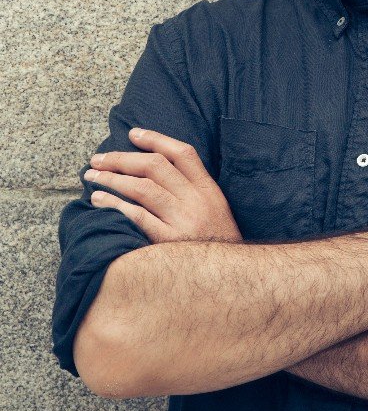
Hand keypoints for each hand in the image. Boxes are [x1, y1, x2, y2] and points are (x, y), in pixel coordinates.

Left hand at [84, 127, 242, 244]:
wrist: (230, 277)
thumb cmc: (216, 241)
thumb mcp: (215, 208)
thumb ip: (191, 188)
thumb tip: (154, 169)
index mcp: (208, 189)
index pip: (182, 153)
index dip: (156, 139)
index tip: (132, 133)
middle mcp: (196, 200)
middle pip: (156, 167)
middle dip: (122, 158)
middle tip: (98, 159)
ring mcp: (183, 221)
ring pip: (143, 188)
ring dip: (113, 179)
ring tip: (92, 177)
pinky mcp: (169, 242)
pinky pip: (138, 217)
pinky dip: (116, 205)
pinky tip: (99, 200)